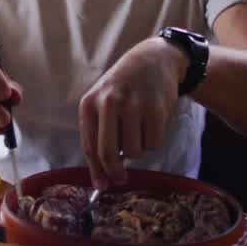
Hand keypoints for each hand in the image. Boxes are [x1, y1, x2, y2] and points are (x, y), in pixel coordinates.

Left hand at [79, 37, 184, 189]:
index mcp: (90, 103)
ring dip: (137, 149)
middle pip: (108, 153)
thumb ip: (98, 138)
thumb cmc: (123, 89)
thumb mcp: (102, 104)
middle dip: (115, 172)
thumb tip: (101, 183)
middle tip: (121, 178)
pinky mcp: (157, 108)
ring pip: (134, 151)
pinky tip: (151, 123)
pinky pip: (154, 143)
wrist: (153, 60)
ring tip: (138, 130)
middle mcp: (109, 101)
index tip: (103, 186)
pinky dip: (153, 141)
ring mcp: (134, 104)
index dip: (97, 171)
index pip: (90, 147)